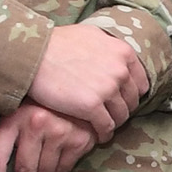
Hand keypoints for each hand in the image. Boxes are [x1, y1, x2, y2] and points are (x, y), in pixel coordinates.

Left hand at [0, 105, 96, 171]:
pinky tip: (65, 148)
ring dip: (47, 171)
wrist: (78, 90)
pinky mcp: (79, 139)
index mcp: (13, 119)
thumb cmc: (43, 108)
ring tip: (51, 153)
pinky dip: (64, 165)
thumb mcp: (20, 116)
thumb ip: (11, 140)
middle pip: (24, 170)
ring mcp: (59, 131)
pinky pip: (65, 168)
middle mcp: (35, 124)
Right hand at [28, 21, 147, 134]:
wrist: (32, 53)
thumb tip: (115, 55)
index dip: (131, 94)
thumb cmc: (55, 42)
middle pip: (131, 101)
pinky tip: (97, 135)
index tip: (121, 101)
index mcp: (123, 53)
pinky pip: (106, 126)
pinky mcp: (92, 106)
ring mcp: (107, 89)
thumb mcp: (90, 35)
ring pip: (121, 116)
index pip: (140, 82)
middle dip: (122, 109)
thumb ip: (107, 47)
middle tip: (111, 116)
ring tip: (103, 127)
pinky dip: (103, 133)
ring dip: (113, 123)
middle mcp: (120, 70)